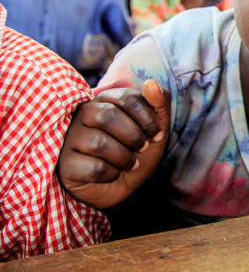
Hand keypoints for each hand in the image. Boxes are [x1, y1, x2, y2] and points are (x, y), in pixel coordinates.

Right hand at [57, 80, 169, 209]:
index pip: (126, 98)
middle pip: (107, 116)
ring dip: (124, 157)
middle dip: (134, 136)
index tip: (156, 135)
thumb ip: (159, 104)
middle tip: (143, 149)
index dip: (147, 118)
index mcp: (105, 100)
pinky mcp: (66, 165)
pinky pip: (93, 167)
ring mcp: (71, 139)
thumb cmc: (136, 151)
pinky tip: (112, 174)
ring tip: (130, 163)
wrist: (123, 187)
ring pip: (98, 143)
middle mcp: (83, 115)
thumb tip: (151, 84)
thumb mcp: (155, 128)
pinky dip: (111, 173)